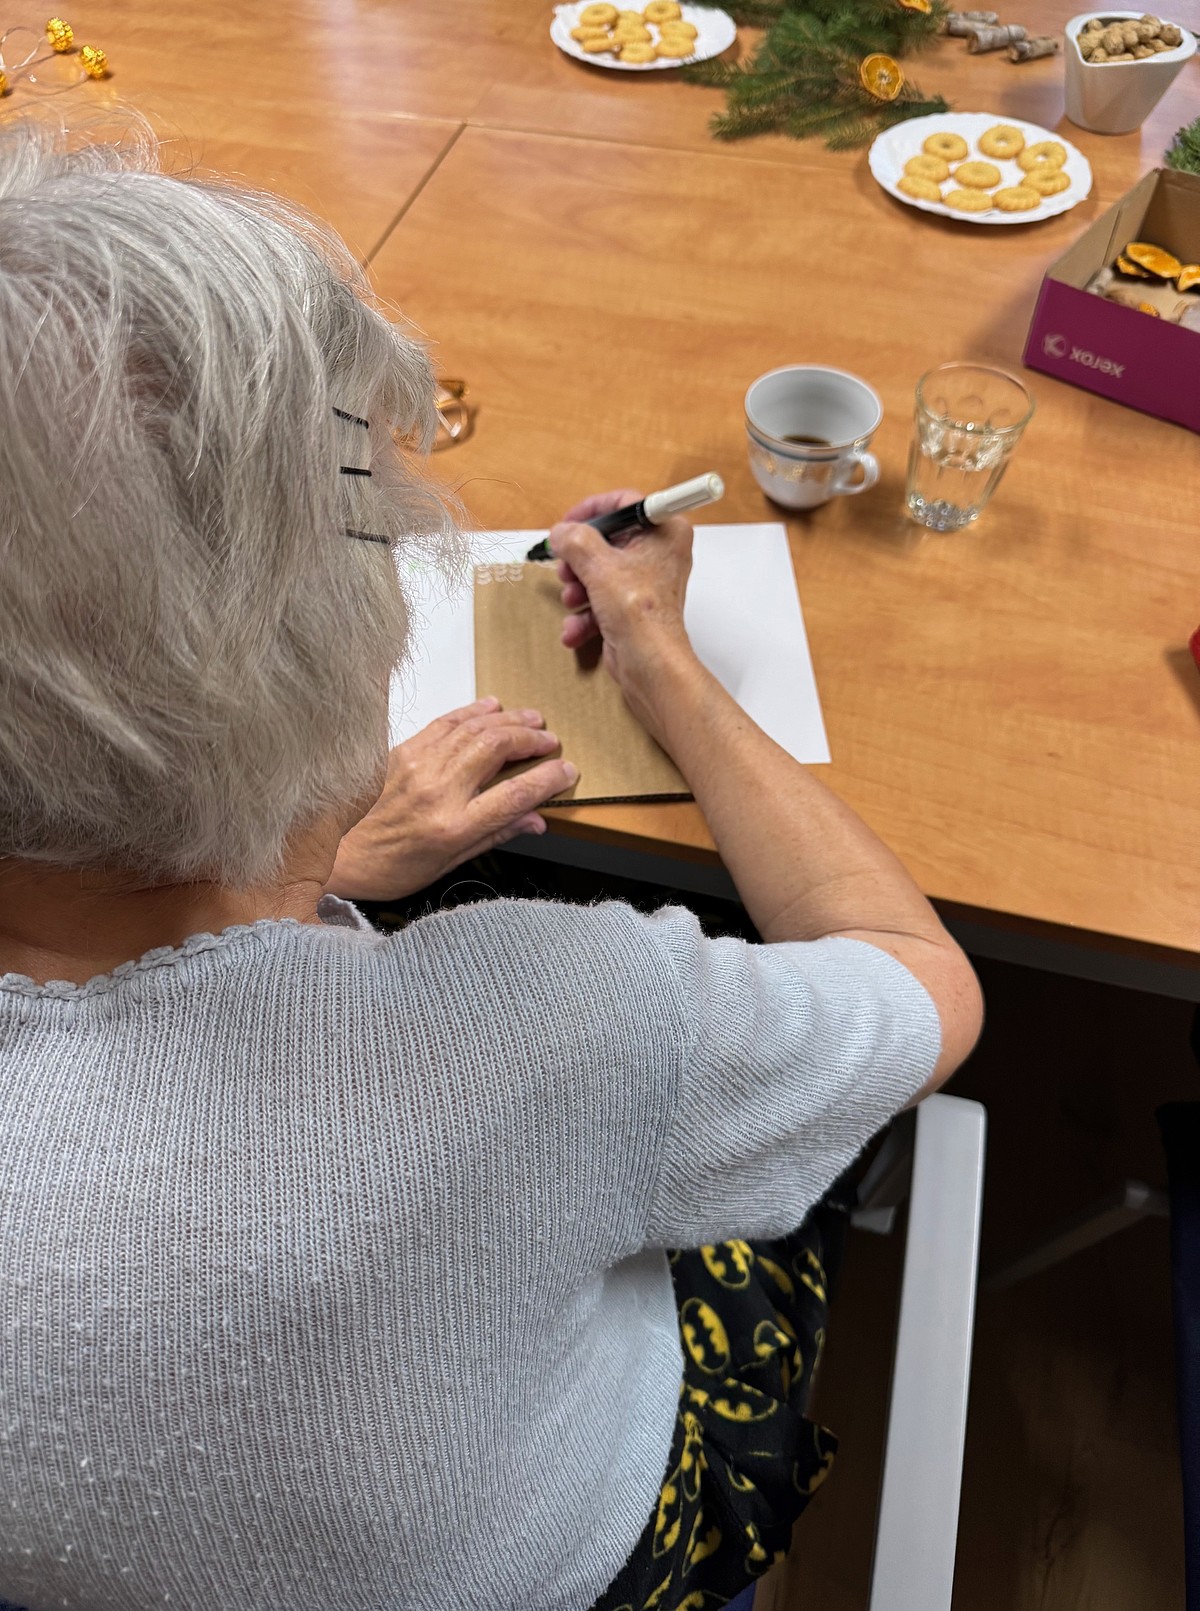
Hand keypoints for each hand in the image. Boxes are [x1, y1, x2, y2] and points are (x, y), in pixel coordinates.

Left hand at [326, 699, 576, 900]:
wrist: (335, 855)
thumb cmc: (388, 867)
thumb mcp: (447, 866)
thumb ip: (494, 836)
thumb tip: (535, 821)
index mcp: (452, 827)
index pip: (515, 795)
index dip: (547, 779)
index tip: (567, 771)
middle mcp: (437, 791)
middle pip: (497, 749)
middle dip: (531, 739)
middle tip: (550, 740)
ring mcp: (418, 766)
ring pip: (474, 730)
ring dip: (509, 720)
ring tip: (532, 718)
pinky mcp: (401, 751)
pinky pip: (445, 723)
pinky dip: (472, 711)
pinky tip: (491, 706)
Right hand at [550, 489, 696, 740]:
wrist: (649, 665)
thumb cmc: (641, 616)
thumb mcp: (599, 566)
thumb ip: (575, 540)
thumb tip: (561, 532)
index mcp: (664, 532)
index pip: (625, 503)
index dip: (592, 510)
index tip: (569, 523)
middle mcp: (659, 553)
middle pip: (606, 540)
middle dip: (579, 560)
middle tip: (567, 569)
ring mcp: (645, 582)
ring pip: (598, 572)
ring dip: (578, 589)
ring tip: (573, 601)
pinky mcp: (632, 607)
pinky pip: (600, 599)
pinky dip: (586, 614)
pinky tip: (577, 629)